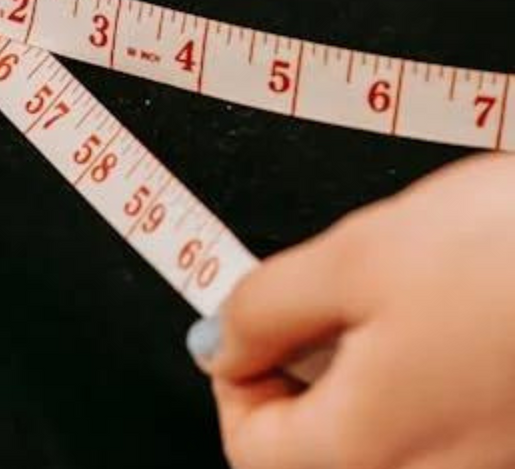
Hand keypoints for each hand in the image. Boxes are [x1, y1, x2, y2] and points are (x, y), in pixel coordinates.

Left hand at [187, 153, 514, 468]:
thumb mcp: (354, 257)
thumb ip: (264, 309)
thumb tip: (220, 341)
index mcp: (367, 452)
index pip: (251, 448)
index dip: (234, 379)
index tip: (246, 329)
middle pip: (318, 447)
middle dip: (305, 372)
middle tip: (332, 302)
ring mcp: (485, 465)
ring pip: (384, 436)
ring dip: (368, 373)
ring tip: (405, 302)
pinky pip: (447, 427)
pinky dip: (427, 379)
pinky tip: (455, 322)